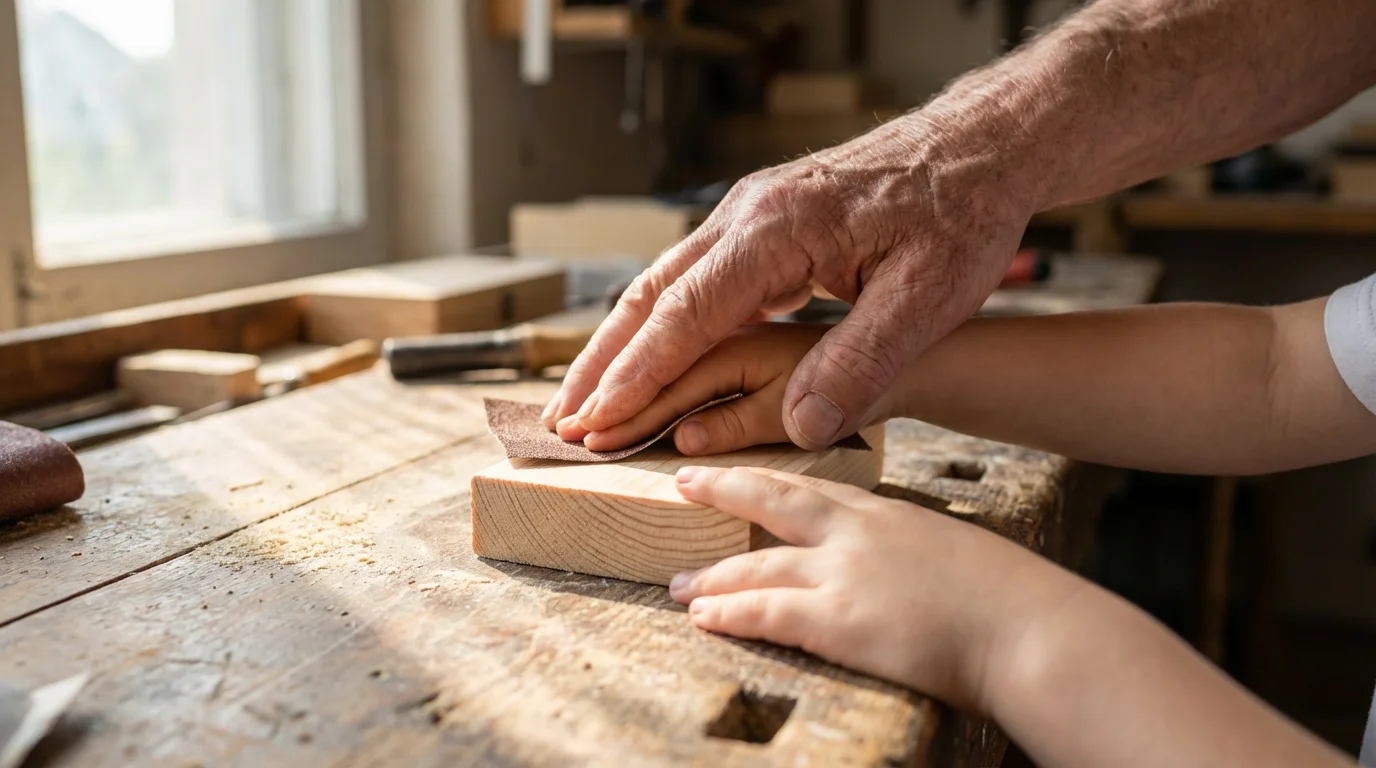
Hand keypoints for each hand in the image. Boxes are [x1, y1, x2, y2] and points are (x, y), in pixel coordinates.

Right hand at [541, 117, 1032, 449]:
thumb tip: (800, 426)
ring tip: (585, 398)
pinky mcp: (763, 225)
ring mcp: (750, 216)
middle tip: (563, 422)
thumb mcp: (927, 297)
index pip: (686, 315)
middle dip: (601, 363)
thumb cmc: (959, 215)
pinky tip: (647, 356)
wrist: (979, 148)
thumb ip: (859, 360)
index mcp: (777, 230)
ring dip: (620, 345)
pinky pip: (692, 279)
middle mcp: (747, 216)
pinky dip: (658, 325)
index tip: (598, 424)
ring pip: (661, 285)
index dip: (638, 376)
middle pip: (649, 296)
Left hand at [669, 465, 1080, 712]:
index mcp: (889, 514)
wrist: (1036, 632)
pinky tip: (703, 617)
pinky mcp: (840, 618)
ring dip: (711, 576)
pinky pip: (764, 611)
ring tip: (680, 586)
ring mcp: (846, 572)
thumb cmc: (1012, 604)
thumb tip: (902, 572)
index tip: (736, 472)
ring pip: (756, 565)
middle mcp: (859, 533)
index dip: (767, 478)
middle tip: (682, 487)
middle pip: (772, 501)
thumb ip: (914, 553)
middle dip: (721, 491)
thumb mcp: (955, 554)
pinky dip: (727, 612)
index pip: (814, 487)